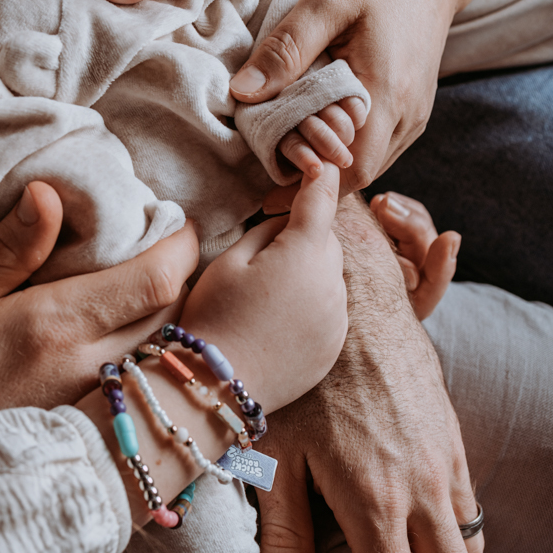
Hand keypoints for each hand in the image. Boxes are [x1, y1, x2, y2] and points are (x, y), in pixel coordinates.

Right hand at [0, 183, 197, 499]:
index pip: (155, 279)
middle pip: (176, 311)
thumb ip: (7, 250)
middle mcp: (90, 368)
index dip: (180, 244)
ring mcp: (102, 405)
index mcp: (54, 326)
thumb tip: (48, 193)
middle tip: (162, 247)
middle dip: (180, 273)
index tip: (174, 222)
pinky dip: (158, 352)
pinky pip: (153, 381)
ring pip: (171, 349)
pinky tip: (134, 337)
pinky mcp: (102, 429)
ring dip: (173, 313)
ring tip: (148, 287)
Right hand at [181, 162, 345, 409]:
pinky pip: (329, 310)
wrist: (216, 387)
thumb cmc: (214, 318)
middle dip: (303, 239)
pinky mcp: (334, 346)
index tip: (319, 165)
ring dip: (308, 274)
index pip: (321, 200)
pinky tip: (275, 322)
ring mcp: (338, 318)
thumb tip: (289, 221)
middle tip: (261, 257)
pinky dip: (311, 306)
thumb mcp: (230, 261)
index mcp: (305, 254)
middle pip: (326, 242)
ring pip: (329, 276)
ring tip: (264, 299)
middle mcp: (332, 284)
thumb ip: (267, 230)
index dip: (319, 179)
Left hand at [230, 0, 463, 187]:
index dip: (311, 179)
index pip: (350, 166)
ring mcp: (413, 120)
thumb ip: (286, 49)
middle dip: (317, 178)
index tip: (272, 183)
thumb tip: (244, 92)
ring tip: (294, 154)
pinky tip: (322, 136)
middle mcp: (406, 116)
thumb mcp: (325, 3)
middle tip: (276, 171)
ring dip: (333, 166)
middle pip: (358, 175)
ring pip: (370, 167)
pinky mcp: (413, 116)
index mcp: (386, 92)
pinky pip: (379, 150)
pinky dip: (348, 152)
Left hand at [255, 193, 482, 552]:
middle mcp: (423, 485)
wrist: (350, 297)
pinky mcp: (453, 434)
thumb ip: (283, 535)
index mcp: (376, 498)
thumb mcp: (277, 454)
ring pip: (469, 549)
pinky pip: (469, 504)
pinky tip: (402, 516)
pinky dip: (447, 531)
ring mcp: (446, 459)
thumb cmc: (302, 373)